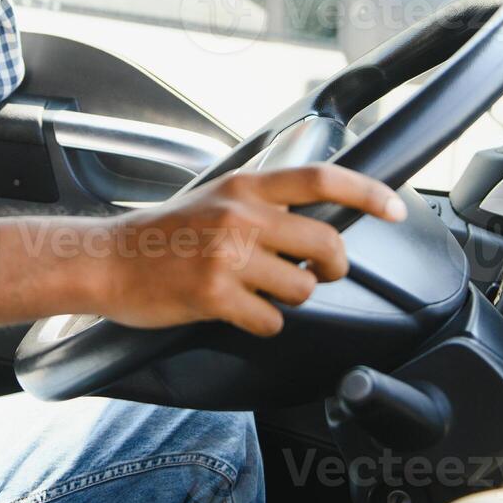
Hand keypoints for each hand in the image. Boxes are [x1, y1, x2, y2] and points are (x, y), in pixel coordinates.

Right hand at [92, 164, 406, 336]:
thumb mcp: (212, 197)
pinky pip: (271, 321)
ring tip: (262, 292)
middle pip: (326, 243)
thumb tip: (311, 215)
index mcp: (243, 187)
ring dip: (292, 298)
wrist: (106, 260)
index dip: (367, 191)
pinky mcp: (215, 295)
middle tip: (321, 273)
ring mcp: (228, 257)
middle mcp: (240, 216)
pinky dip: (262, 323)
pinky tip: (239, 312)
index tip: (395, 207)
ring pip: (302, 288)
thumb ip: (258, 201)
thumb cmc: (159, 233)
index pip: (320, 179)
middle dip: (334, 267)